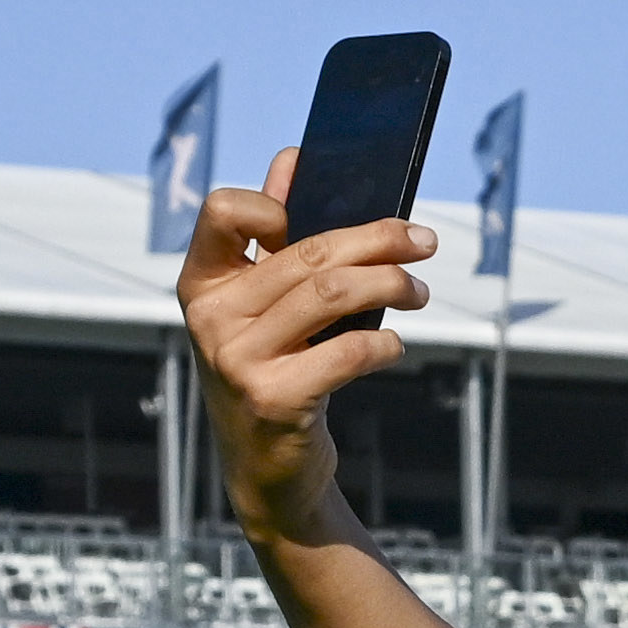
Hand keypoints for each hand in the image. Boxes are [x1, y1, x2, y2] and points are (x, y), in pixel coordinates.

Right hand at [177, 148, 432, 546]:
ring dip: (390, 284)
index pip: (222, 210)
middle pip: (307, 252)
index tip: (324, 217)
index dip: (271, 203)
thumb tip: (294, 158)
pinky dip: (382, 343)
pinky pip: (345, 353)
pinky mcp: (273, 400)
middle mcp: (211, 318)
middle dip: (378, 240)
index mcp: (202, 283)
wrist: (269, 470)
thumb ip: (273, 236)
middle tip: (425, 242)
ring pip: (331, 294)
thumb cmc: (273, 371)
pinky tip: (393, 343)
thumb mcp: (264, 307)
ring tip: (420, 290)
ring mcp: (237, 360)